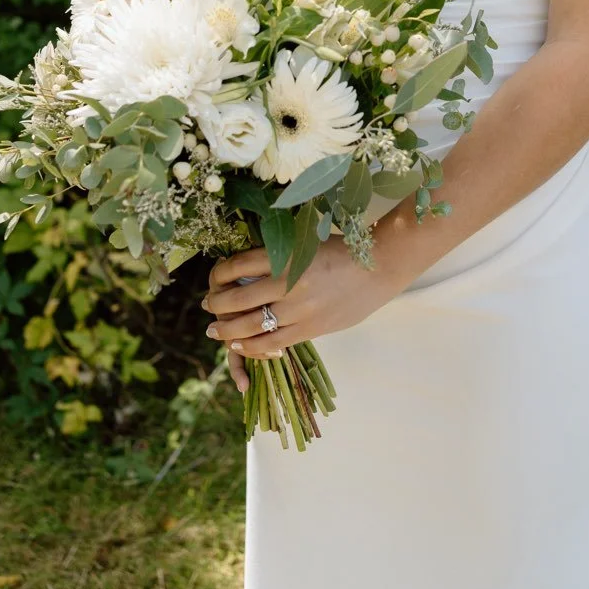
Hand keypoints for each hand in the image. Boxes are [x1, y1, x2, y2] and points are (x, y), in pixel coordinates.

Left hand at [204, 238, 400, 393]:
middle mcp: (288, 281)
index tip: (214, 278)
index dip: (217, 275)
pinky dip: (251, 346)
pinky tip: (239, 344)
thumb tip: (244, 268)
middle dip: (216, 305)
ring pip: (250, 325)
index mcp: (284, 253)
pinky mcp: (311, 328)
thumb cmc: (342, 250)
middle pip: (236, 299)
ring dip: (226, 330)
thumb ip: (277, 255)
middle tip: (208, 306)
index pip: (235, 266)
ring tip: (216, 330)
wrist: (380, 266)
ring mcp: (299, 308)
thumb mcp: (305, 242)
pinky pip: (272, 343)